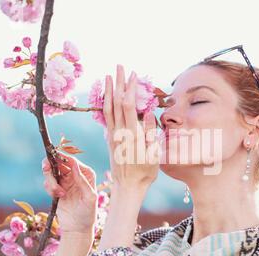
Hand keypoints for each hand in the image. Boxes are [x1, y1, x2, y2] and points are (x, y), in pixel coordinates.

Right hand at [42, 153, 96, 235]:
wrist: (77, 228)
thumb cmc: (88, 213)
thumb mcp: (89, 197)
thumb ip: (82, 180)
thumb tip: (74, 164)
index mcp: (86, 173)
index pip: (71, 160)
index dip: (60, 158)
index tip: (52, 158)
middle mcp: (75, 175)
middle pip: (58, 163)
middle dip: (50, 167)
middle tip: (46, 169)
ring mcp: (65, 181)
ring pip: (50, 172)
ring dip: (51, 182)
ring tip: (59, 194)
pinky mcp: (56, 189)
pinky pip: (47, 182)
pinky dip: (49, 189)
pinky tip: (58, 197)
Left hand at [103, 64, 158, 189]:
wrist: (128, 186)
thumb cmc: (145, 172)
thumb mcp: (153, 155)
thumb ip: (150, 133)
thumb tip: (147, 113)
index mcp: (131, 135)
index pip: (128, 105)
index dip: (130, 88)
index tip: (133, 74)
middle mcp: (119, 132)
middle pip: (116, 102)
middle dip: (118, 83)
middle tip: (119, 66)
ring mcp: (112, 135)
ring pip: (108, 108)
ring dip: (109, 90)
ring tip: (109, 76)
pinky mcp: (109, 139)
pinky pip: (106, 117)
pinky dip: (105, 103)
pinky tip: (107, 96)